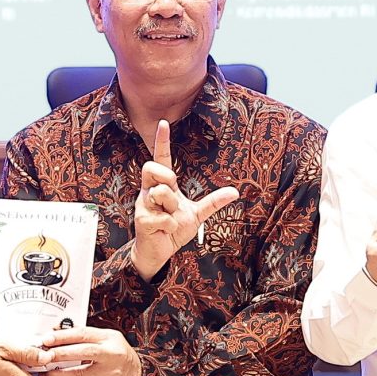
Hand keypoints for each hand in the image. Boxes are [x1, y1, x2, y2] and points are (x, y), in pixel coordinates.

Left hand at [38, 325, 143, 375]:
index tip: (46, 339)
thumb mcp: (107, 340)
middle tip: (44, 356)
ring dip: (59, 374)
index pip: (84, 333)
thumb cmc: (117, 356)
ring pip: (80, 373)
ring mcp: (111, 372)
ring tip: (46, 373)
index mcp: (110, 338)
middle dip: (60, 354)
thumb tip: (56, 332)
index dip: (63, 336)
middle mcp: (112, 354)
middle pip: (83, 352)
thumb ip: (85, 338)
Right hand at [132, 119, 238, 278]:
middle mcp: (149, 191)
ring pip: (161, 194)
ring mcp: (143, 205)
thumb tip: (235, 192)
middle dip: (166, 178)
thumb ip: (213, 202)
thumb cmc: (173, 229)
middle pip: (152, 168)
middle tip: (172, 192)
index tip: (163, 123)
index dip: (161, 141)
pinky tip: (166, 231)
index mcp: (162, 185)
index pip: (160, 159)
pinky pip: (165, 218)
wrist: (159, 252)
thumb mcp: (196, 214)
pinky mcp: (142, 220)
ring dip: (172, 209)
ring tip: (170, 219)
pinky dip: (171, 226)